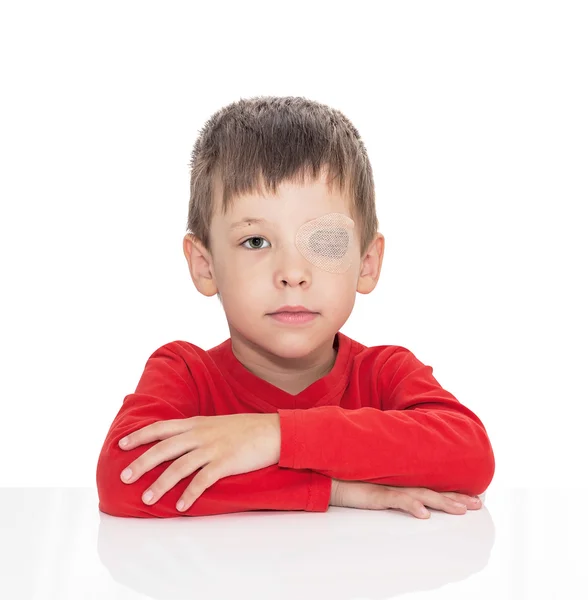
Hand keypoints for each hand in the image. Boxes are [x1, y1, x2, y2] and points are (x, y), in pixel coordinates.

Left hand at [118, 413, 280, 510]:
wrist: (273, 431)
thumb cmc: (246, 429)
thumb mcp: (217, 423)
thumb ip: (197, 431)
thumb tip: (179, 443)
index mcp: (196, 423)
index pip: (162, 427)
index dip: (140, 435)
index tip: (122, 444)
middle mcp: (201, 434)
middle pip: (164, 448)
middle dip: (142, 462)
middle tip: (124, 476)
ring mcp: (213, 448)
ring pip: (179, 466)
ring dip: (161, 483)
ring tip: (147, 498)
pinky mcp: (226, 462)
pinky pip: (202, 480)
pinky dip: (189, 494)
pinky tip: (180, 505)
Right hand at [330, 478, 482, 517]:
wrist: (329, 477)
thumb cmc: (351, 483)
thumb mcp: (376, 488)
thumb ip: (393, 492)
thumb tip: (412, 502)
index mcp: (401, 483)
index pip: (431, 487)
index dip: (452, 492)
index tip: (472, 498)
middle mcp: (399, 483)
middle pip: (433, 490)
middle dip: (456, 497)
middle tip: (477, 504)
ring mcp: (388, 487)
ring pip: (421, 494)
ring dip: (442, 502)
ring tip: (460, 510)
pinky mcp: (376, 493)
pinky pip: (396, 500)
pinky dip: (411, 505)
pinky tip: (424, 514)